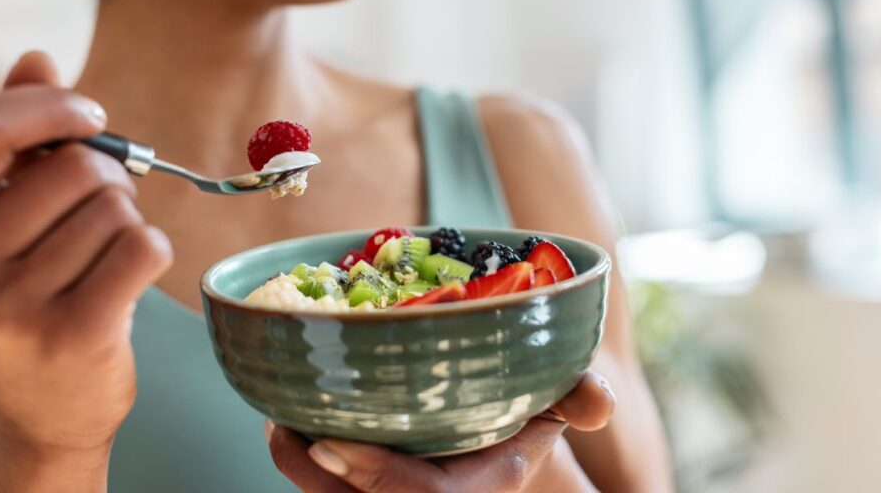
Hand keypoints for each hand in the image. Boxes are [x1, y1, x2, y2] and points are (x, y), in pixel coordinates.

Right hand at [0, 52, 172, 454]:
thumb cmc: (33, 300)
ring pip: (114, 209)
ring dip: (127, 223)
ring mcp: (11, 308)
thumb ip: (17, 144)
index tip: (90, 116)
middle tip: (105, 211)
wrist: (48, 409)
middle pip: (72, 169)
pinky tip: (130, 279)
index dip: (48, 106)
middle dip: (108, 180)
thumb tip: (37, 58)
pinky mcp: (72, 335)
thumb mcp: (6, 226)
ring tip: (104, 258)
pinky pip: (143, 246)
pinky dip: (153, 251)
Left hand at [268, 371, 614, 492]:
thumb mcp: (559, 403)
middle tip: (285, 422)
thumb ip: (581, 397)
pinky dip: (300, 452)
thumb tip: (598, 401)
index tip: (328, 444)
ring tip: (281, 409)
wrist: (501, 431)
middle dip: (309, 471)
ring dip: (296, 460)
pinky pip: (317, 482)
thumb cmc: (525, 411)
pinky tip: (291, 406)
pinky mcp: (359, 486)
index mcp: (470, 492)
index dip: (374, 477)